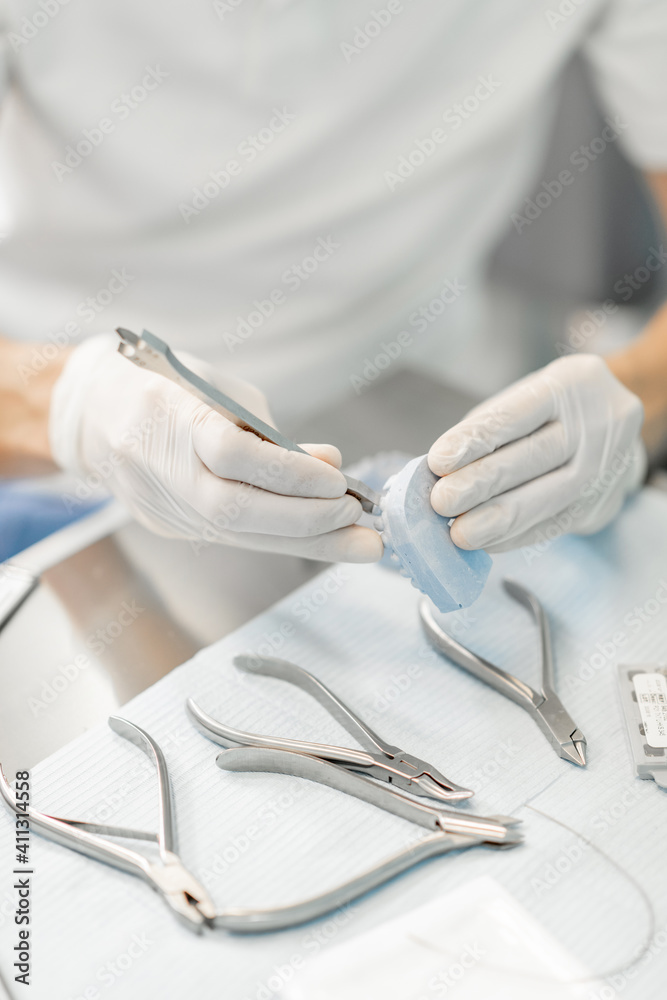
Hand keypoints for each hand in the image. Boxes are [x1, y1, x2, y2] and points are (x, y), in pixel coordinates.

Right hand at [49, 335, 381, 561]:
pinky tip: (322, 538)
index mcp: (169, 418)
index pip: (233, 455)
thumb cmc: (165, 385)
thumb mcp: (220, 388)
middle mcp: (161, 470)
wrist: (94, 413)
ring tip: (359, 545)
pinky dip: (282, 538)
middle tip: (362, 524)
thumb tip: (329, 465)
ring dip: (307, 542)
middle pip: (237, 511)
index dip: (291, 474)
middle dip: (308, 523)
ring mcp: (161, 505)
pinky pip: (232, 537)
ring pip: (239, 536)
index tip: (341, 482)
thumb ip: (272, 432)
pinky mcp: (168, 526)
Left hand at [427, 355, 645, 551]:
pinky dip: (513, 536)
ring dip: (495, 520)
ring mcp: (602, 468)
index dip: (475, 440)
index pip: (515, 415)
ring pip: (544, 499)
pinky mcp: (599, 506)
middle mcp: (595, 424)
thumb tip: (438, 472)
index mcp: (570, 384)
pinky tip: (485, 542)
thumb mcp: (524, 400)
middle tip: (441, 502)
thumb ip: (485, 430)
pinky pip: (551, 527)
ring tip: (458, 532)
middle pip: (531, 458)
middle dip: (480, 484)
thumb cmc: (551, 412)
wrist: (617, 429)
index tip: (438, 462)